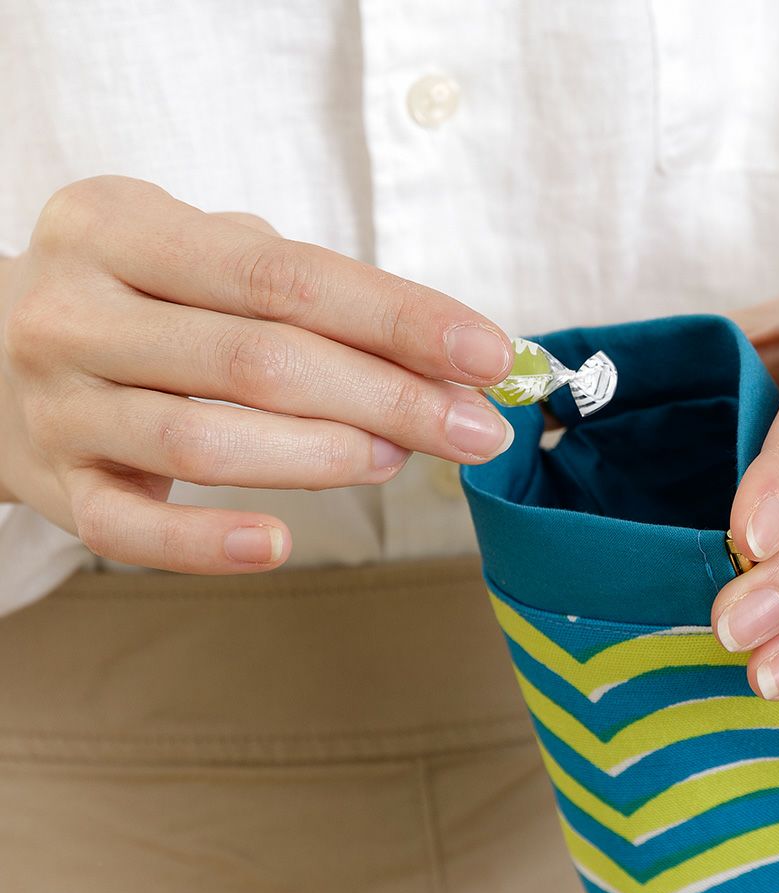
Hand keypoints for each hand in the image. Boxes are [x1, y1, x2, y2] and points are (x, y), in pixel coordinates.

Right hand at [0, 176, 515, 572]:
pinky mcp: (55, 487)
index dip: (400, 319)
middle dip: (390, 398)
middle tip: (473, 431)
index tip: (488, 356)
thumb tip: (443, 360)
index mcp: (121, 225)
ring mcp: (59, 404)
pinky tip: (278, 546)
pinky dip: (206, 545)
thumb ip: (304, 293)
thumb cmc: (135, 302)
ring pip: (205, 440)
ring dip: (323, 457)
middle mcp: (77, 309)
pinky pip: (130, 532)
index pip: (287, 275)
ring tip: (396, 460)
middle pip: (260, 361)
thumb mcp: (195, 257)